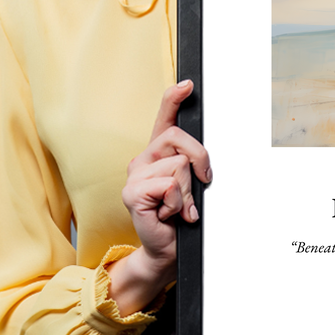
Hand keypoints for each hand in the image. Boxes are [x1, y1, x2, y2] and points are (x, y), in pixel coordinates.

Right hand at [107, 80, 211, 314]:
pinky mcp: (132, 193)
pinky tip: (169, 214)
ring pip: (179, 165)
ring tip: (179, 207)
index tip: (188, 84)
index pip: (164, 118)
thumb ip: (193, 165)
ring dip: (188, 191)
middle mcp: (143, 159)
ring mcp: (134, 175)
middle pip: (179, 138)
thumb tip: (202, 157)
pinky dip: (178, 203)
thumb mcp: (192, 185)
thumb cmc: (180, 217)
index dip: (174, 98)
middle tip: (201, 184)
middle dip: (200, 160)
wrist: (167, 249)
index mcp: (158, 154)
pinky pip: (169, 185)